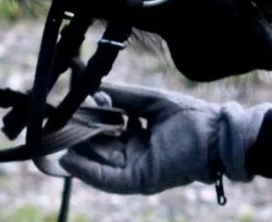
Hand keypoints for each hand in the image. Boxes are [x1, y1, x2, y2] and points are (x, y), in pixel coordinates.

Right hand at [58, 82, 271, 195]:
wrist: (217, 135)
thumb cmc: (191, 117)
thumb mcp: (150, 101)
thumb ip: (123, 97)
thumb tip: (95, 90)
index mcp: (140, 136)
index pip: (106, 131)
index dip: (87, 121)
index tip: (68, 109)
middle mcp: (135, 154)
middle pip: (99, 147)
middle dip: (77, 137)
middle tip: (55, 126)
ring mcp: (137, 169)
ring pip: (99, 162)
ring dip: (78, 152)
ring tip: (56, 139)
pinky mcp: (140, 181)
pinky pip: (108, 178)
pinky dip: (88, 170)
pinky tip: (70, 159)